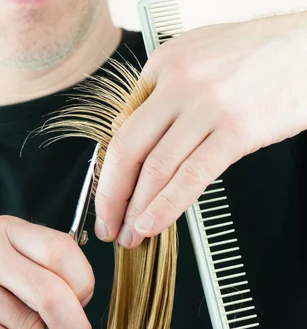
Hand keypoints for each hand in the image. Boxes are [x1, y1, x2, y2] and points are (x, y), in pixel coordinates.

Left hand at [94, 11, 306, 247]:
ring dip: (136, 210)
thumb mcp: (199, 57)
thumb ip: (165, 93)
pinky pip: (192, 176)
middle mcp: (179, 82)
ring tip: (129, 235)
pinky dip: (167, 206)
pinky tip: (152, 225)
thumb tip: (137, 137)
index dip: (110, 172)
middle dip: (110, 197)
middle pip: (127, 150)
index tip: (106, 198)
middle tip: (106, 225)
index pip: (122, 128)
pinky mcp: (237, 130)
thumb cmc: (260, 55)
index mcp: (164, 64)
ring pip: (157, 168)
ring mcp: (207, 106)